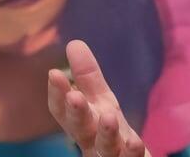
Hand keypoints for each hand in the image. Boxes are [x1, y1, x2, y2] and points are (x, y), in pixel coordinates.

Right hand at [47, 40, 149, 156]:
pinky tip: (135, 143)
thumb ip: (87, 77)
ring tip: (107, 118)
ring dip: (105, 133)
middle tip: (73, 97)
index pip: (64, 110)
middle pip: (81, 129)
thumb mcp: (101, 102)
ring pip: (104, 147)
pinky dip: (132, 152)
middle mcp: (92, 140)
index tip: (54, 73)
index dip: (58, 93)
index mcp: (84, 122)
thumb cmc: (110, 132)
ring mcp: (109, 154)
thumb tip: (74, 43)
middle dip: (76, 114)